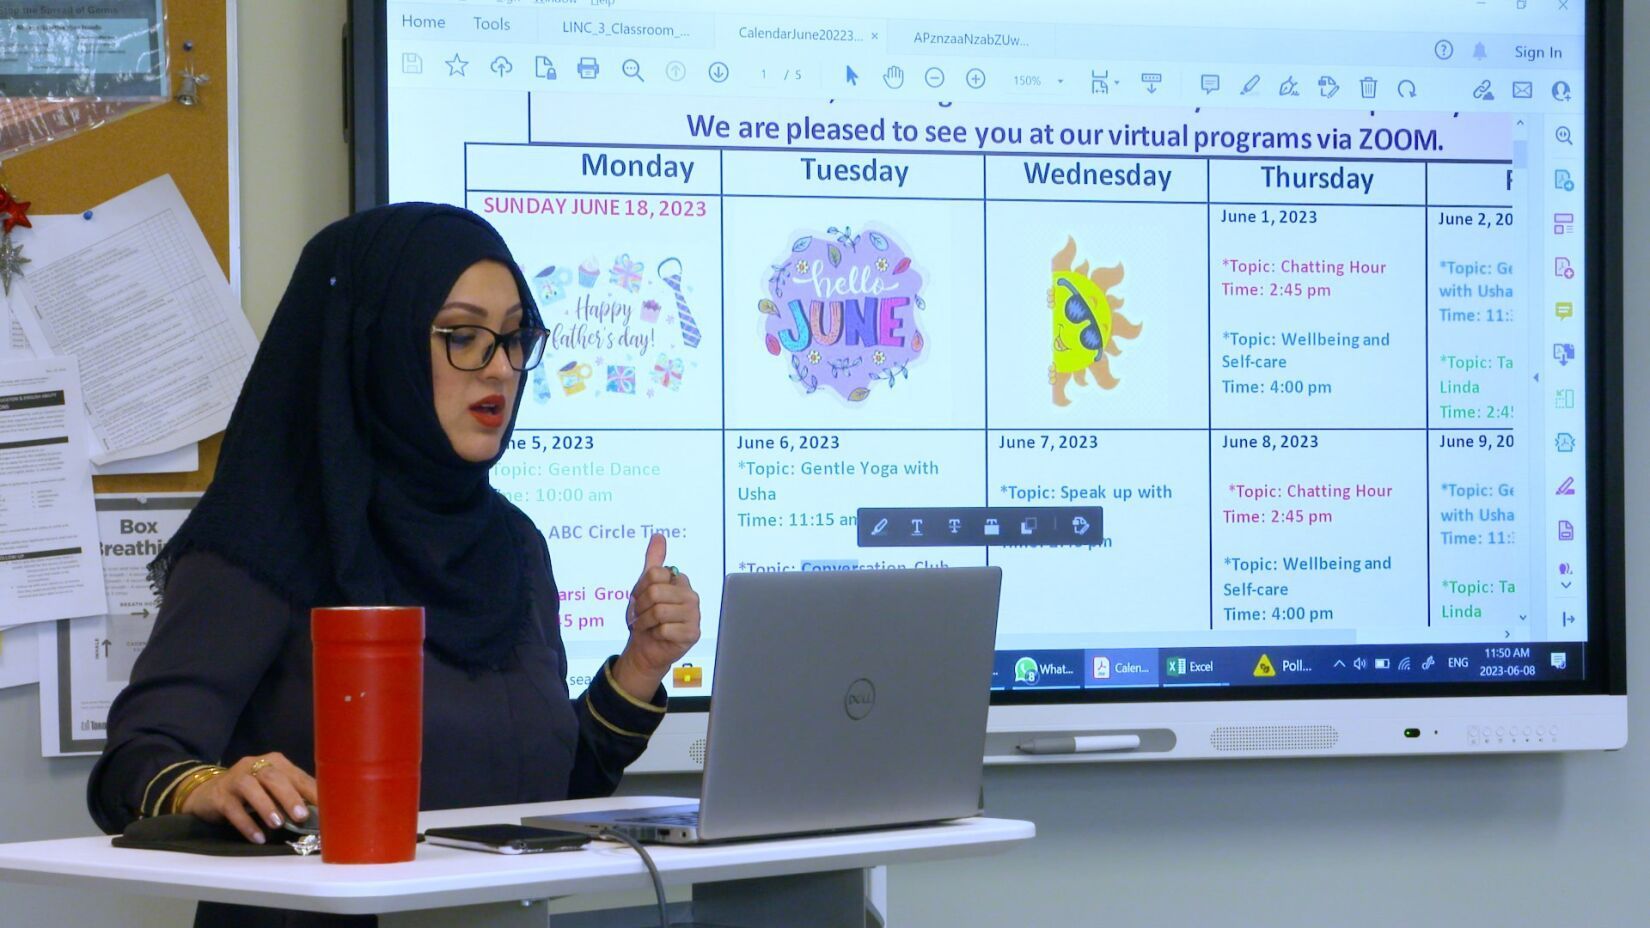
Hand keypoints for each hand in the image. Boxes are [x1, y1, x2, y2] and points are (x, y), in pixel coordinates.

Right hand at [181, 752, 317, 843]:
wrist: (207, 793)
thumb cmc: (250, 792)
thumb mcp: (272, 789)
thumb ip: (292, 795)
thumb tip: (320, 813)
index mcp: (275, 762)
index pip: (296, 774)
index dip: (310, 790)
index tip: (325, 807)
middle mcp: (255, 766)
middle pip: (273, 777)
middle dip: (289, 796)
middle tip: (301, 816)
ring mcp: (235, 779)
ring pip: (251, 788)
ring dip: (266, 806)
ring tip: (278, 824)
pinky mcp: (219, 796)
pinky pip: (233, 809)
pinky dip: (247, 824)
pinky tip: (258, 838)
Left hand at [616, 534, 700, 698]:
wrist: (647, 647)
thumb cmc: (648, 616)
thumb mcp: (645, 586)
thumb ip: (654, 561)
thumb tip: (658, 536)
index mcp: (681, 582)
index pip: (655, 574)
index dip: (640, 588)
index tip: (639, 598)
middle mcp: (691, 596)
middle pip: (655, 592)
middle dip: (640, 606)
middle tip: (640, 615)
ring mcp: (694, 615)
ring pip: (659, 611)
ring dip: (644, 621)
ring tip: (646, 625)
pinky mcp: (692, 633)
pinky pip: (664, 629)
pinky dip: (653, 634)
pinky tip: (656, 635)